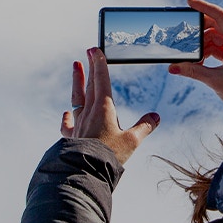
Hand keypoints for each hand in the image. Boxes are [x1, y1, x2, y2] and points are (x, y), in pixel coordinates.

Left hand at [61, 47, 159, 163]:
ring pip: (77, 98)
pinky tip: (67, 113)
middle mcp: (89, 113)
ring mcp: (78, 124)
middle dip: (91, 67)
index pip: (101, 80)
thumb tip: (155, 117)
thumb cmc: (109, 156)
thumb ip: (144, 127)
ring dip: (77, 82)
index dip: (99, 64)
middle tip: (89, 52)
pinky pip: (68, 123)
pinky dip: (68, 117)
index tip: (95, 49)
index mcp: (103, 108)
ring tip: (75, 67)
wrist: (85, 172)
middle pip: (90, 85)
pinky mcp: (72, 137)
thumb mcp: (132, 141)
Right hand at [168, 0, 222, 112]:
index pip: (220, 16)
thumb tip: (172, 67)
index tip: (189, 2)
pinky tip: (200, 62)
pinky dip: (207, 52)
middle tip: (185, 35)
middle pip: (216, 25)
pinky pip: (218, 48)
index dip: (204, 7)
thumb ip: (193, 72)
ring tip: (192, 58)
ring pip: (216, 38)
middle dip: (199, 30)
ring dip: (202, 45)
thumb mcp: (216, 81)